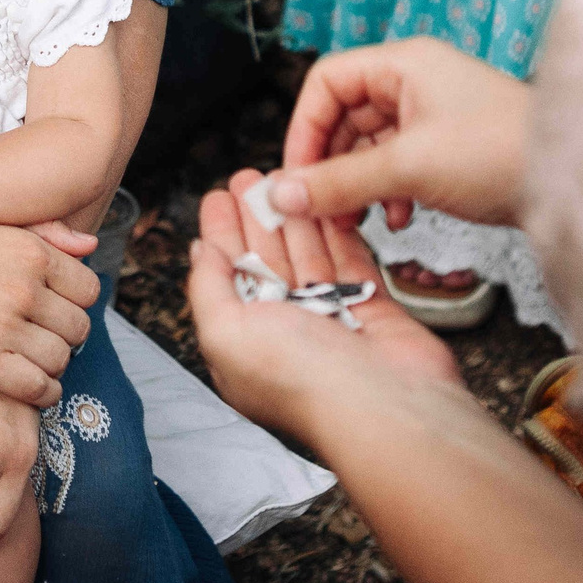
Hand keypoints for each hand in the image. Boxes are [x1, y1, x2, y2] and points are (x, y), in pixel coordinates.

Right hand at [0, 220, 98, 406]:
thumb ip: (44, 234)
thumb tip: (91, 245)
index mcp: (30, 250)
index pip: (88, 290)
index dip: (74, 307)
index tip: (54, 317)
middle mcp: (24, 285)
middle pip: (78, 328)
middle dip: (63, 339)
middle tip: (41, 346)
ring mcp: (3, 324)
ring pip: (60, 360)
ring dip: (51, 368)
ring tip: (30, 367)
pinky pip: (38, 387)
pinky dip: (41, 393)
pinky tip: (26, 390)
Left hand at [185, 170, 461, 445]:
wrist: (382, 403)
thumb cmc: (301, 378)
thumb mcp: (225, 333)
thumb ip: (207, 289)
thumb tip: (200, 253)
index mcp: (244, 344)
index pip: (226, 278)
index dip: (222, 235)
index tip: (219, 199)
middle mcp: (286, 334)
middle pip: (266, 262)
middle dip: (255, 218)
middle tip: (249, 178)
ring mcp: (330, 321)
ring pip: (308, 257)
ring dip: (294, 218)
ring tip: (284, 179)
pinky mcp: (371, 311)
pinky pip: (351, 262)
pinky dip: (337, 233)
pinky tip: (325, 204)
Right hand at [272, 37, 530, 230]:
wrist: (578, 181)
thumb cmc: (503, 154)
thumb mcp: (409, 168)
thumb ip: (340, 182)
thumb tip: (282, 195)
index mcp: (404, 64)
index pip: (327, 83)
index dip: (304, 129)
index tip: (296, 177)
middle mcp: (416, 81)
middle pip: (345, 117)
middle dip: (330, 165)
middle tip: (320, 207)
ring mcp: (435, 114)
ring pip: (371, 146)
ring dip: (358, 184)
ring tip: (358, 219)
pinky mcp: (450, 147)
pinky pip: (399, 164)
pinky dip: (388, 191)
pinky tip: (397, 218)